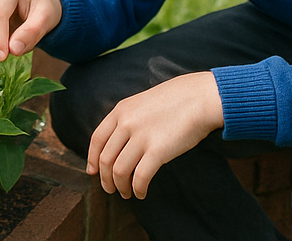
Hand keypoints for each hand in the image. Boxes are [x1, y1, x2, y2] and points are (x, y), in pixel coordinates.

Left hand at [85, 72, 224, 198]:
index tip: (92, 171)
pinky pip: (140, 177)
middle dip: (105, 178)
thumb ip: (128, 118)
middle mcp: (126, 123)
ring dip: (120, 186)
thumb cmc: (176, 100)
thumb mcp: (143, 102)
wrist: (200, 98)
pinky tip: (141, 193)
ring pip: (119, 171)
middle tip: (110, 189)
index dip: (92, 158)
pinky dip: (137, 189)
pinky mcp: (158, 151)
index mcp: (121, 110)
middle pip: (105, 158)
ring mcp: (141, 137)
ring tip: (126, 193)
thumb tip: (118, 141)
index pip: (96, 139)